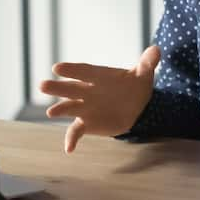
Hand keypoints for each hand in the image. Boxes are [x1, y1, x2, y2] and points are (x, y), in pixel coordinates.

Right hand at [38, 45, 160, 152]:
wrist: (136, 105)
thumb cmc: (135, 84)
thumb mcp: (144, 74)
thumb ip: (148, 63)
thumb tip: (157, 50)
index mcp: (97, 75)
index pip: (83, 71)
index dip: (71, 70)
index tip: (57, 68)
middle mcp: (86, 90)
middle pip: (70, 88)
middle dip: (57, 88)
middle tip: (42, 85)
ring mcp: (84, 107)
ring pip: (68, 107)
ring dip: (59, 109)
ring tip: (50, 113)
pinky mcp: (86, 123)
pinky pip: (76, 131)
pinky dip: (71, 139)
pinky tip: (69, 149)